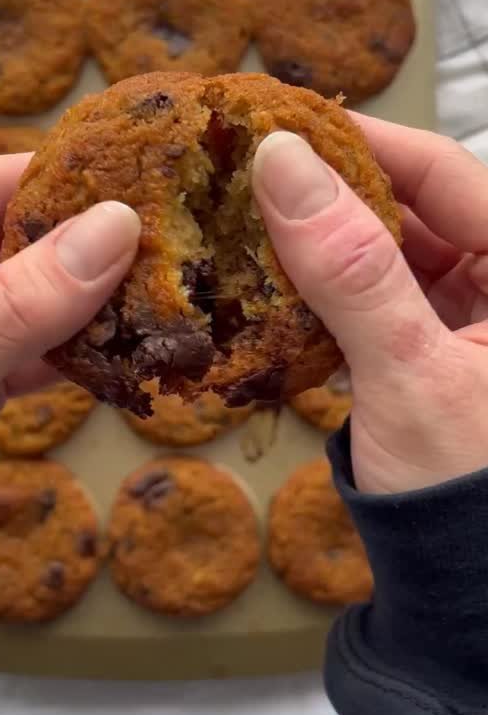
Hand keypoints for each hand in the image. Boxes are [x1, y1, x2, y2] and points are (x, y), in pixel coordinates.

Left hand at [0, 157, 138, 598]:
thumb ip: (15, 311)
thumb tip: (112, 230)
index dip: (64, 189)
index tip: (149, 191)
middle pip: (5, 235)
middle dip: (82, 250)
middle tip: (171, 253)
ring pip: (20, 290)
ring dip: (81, 305)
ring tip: (160, 302)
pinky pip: (18, 342)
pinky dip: (63, 351)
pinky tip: (119, 355)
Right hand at [253, 119, 487, 494]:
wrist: (464, 592)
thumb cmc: (461, 493)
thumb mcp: (409, 376)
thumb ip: (352, 271)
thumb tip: (281, 163)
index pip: (447, 173)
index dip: (365, 139)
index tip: (283, 121)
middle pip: (416, 204)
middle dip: (334, 187)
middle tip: (249, 167)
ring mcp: (472, 314)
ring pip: (392, 247)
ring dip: (325, 236)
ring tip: (249, 216)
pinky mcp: (436, 345)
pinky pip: (379, 293)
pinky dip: (330, 285)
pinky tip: (276, 277)